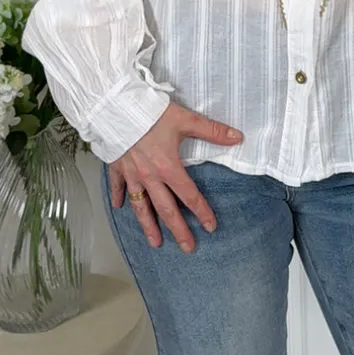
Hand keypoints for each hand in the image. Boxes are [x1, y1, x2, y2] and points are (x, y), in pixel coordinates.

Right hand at [107, 102, 242, 252]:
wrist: (116, 107)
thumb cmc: (150, 113)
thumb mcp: (185, 119)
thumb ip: (212, 131)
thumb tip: (238, 137)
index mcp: (168, 168)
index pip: (189, 195)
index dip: (202, 212)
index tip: (211, 227)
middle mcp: (150, 177)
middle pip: (166, 210)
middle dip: (178, 230)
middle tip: (187, 247)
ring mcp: (131, 175)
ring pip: (141, 207)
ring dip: (149, 226)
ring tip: (155, 243)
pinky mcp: (116, 167)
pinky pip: (117, 187)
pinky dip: (118, 198)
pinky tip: (119, 208)